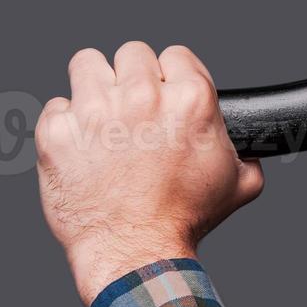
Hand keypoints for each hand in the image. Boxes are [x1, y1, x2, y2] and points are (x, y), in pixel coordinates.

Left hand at [35, 42, 264, 304]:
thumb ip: (247, 156)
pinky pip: (54, 106)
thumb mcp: (238, 184)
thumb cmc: (183, 220)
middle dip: (133, 77)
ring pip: (86, 63)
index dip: (171, 76)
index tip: (165, 94)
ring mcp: (95, 112)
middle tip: (132, 107)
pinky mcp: (58, 134)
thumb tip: (251, 151)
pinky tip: (78, 145)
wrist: (136, 254)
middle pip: (131, 53)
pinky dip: (64, 124)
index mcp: (190, 100)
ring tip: (98, 112)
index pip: (175, 55)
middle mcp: (142, 97)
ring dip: (94, 85)